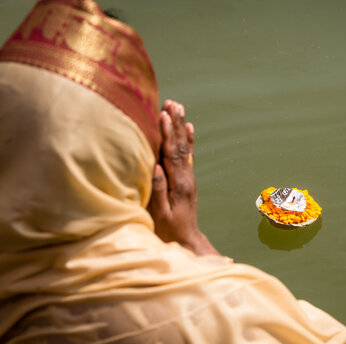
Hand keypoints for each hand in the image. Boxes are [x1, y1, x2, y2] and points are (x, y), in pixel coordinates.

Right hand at [146, 100, 219, 255]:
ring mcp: (189, 177)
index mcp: (179, 184)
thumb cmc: (169, 229)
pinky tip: (188, 128)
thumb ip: (158, 190)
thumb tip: (156, 167)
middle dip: (175, 123)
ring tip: (178, 107)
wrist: (187, 239)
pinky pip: (188, 155)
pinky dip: (188, 140)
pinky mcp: (188, 179)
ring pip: (184, 147)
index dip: (167, 133)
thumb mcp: (160, 213)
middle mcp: (187, 177)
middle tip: (172, 103)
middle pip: (180, 145)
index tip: (163, 115)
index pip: (172, 154)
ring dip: (181, 126)